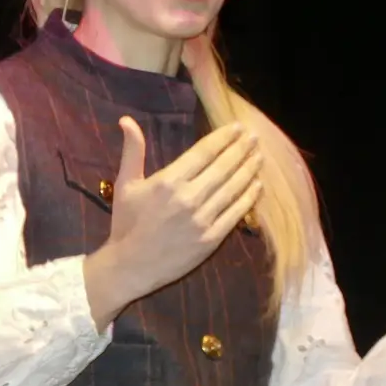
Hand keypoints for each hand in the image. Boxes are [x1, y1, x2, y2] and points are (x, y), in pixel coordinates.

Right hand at [84, 119, 261, 325]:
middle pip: (223, 167)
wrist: (130, 266)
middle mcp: (189, 197)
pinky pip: (235, 214)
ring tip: (259, 157)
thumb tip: (127, 119)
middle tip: (255, 138)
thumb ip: (132, 150)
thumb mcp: (125, 184)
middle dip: (241, 150)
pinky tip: (258, 186)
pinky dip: (248, 198)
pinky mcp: (211, 239)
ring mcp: (202, 219)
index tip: (238, 128)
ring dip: (249, 170)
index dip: (224, 138)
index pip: (204, 152)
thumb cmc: (126, 223)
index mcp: (168, 181)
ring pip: (233, 188)